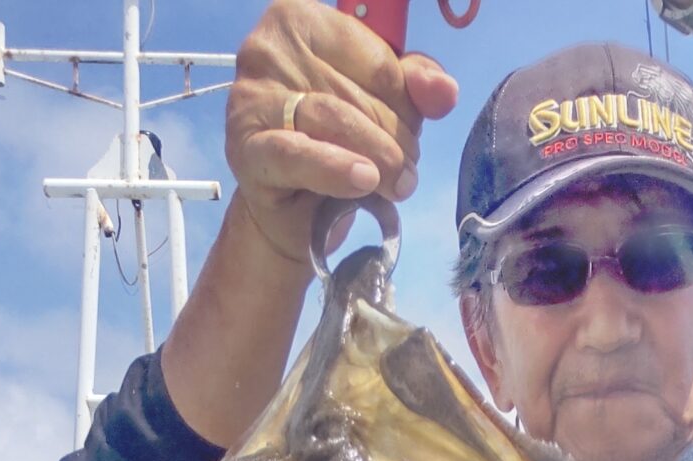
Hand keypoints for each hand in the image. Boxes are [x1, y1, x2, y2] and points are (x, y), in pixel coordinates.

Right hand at [227, 0, 457, 266]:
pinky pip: (296, 154)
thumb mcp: (381, 103)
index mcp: (302, 19)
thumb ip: (415, 86)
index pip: (379, 62)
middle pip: (358, 94)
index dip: (407, 105)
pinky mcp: (246, 147)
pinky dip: (335, 169)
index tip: (411, 131)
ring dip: (378, 158)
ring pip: (334, 119)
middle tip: (406, 170)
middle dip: (396, 138)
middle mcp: (269, 47)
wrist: (292, 208)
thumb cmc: (336, 141)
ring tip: (398, 184)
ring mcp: (252, 95)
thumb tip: (445, 91)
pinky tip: (365, 180)